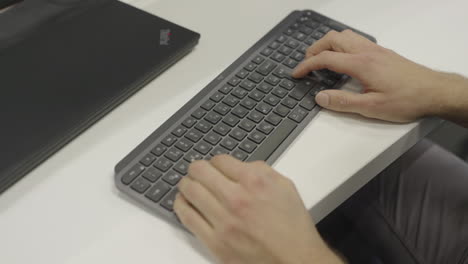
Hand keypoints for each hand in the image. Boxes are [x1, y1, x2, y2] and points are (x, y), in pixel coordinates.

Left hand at [174, 155, 341, 263]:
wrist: (295, 260)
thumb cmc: (292, 227)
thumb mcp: (284, 186)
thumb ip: (260, 170)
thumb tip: (239, 166)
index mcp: (255, 181)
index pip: (220, 160)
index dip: (216, 162)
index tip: (215, 166)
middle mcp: (237, 198)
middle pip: (200, 171)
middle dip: (196, 169)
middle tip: (196, 172)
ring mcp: (224, 221)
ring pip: (189, 191)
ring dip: (186, 184)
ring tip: (187, 185)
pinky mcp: (215, 242)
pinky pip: (187, 218)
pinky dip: (181, 206)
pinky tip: (183, 202)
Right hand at [292, 29, 459, 122]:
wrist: (434, 91)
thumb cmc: (407, 100)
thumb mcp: (372, 108)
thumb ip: (343, 102)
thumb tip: (320, 97)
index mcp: (360, 64)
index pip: (325, 59)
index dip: (307, 65)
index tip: (296, 73)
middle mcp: (366, 52)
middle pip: (332, 39)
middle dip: (314, 49)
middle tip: (305, 64)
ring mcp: (375, 50)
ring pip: (344, 36)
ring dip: (327, 44)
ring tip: (320, 59)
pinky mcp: (382, 53)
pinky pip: (355, 40)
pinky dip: (341, 45)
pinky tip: (342, 60)